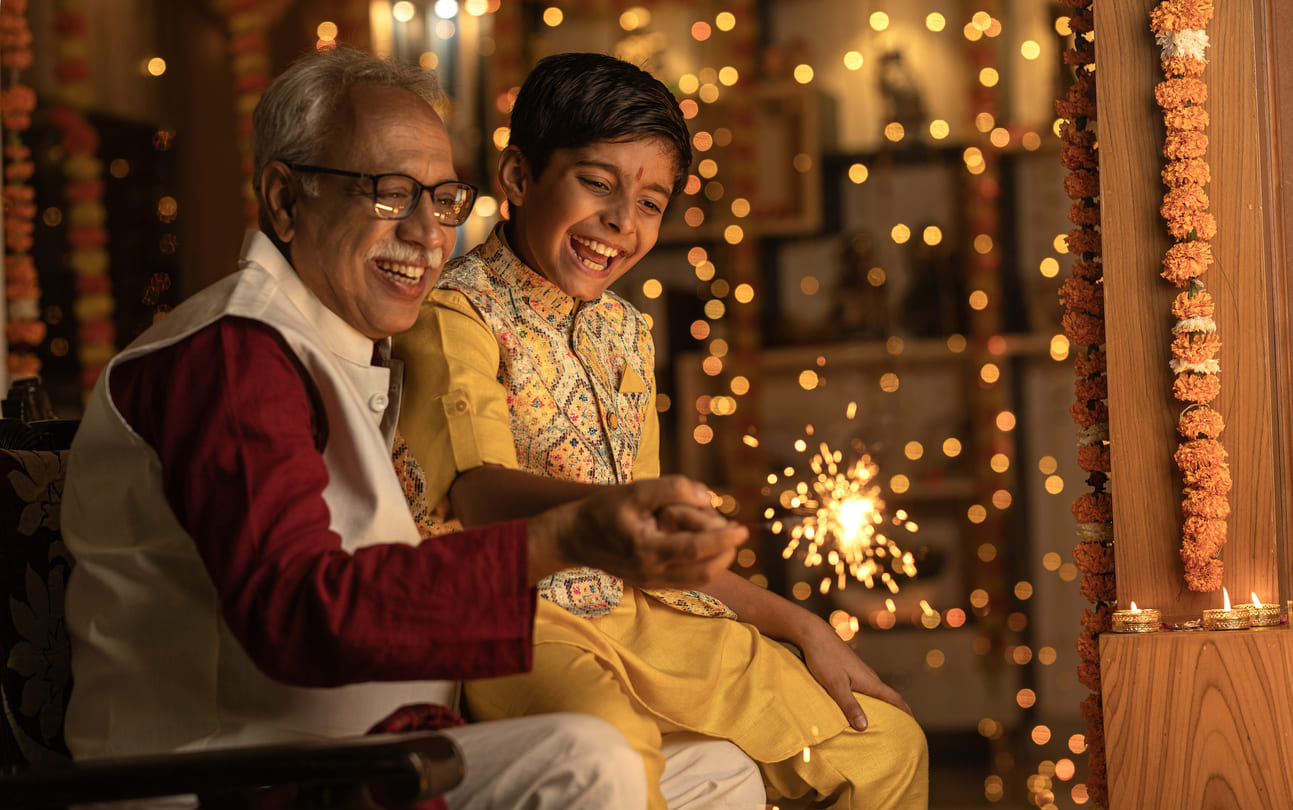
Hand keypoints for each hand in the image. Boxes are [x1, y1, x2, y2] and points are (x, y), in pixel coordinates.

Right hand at [528, 475, 745, 588]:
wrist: (573, 537)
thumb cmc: (602, 510)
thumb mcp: (635, 490)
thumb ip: (673, 489)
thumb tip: (708, 498)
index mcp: (648, 550)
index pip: (697, 550)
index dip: (724, 539)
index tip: (743, 529)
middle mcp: (652, 572)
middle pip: (705, 570)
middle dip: (725, 550)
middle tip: (731, 528)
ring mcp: (652, 582)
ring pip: (699, 579)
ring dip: (717, 559)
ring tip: (720, 536)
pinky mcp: (652, 583)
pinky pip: (688, 580)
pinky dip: (703, 565)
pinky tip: (704, 545)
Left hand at [797, 620, 912, 730]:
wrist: (813, 633)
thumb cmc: (824, 658)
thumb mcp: (835, 685)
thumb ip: (849, 706)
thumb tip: (865, 727)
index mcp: (870, 681)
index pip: (895, 699)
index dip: (906, 712)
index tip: (913, 725)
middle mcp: (868, 675)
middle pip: (888, 695)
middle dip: (896, 711)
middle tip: (900, 727)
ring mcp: (859, 671)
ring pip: (875, 690)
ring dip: (881, 704)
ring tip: (880, 719)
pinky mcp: (848, 669)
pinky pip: (864, 687)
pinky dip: (868, 698)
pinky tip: (859, 704)